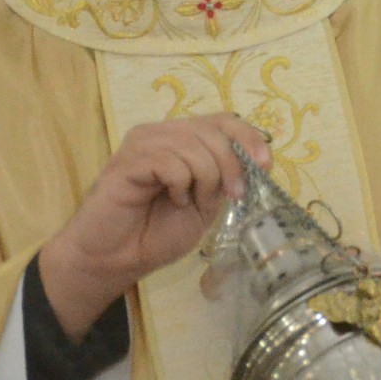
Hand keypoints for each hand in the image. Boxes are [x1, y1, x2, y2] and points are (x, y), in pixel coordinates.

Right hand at [38, 113, 270, 338]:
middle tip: (231, 196)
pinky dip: (180, 184)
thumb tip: (253, 160)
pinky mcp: (127, 160)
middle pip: (212, 129)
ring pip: (193, 144)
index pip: (222, 120)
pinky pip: (169, 161)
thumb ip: (221, 180)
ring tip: (188, 202)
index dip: (248, 137)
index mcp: (181, 141)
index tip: (265, 164)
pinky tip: (171, 199)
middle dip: (231, 164)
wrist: (115, 259)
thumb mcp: (203, 206)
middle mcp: (161, 134)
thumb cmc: (154, 235)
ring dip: (204, 179)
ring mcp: (142, 143)